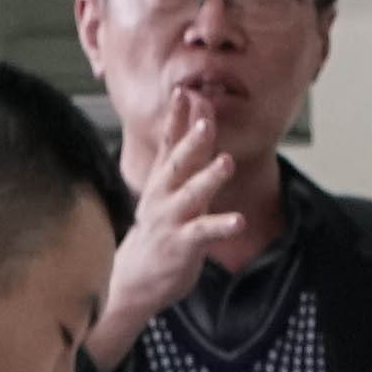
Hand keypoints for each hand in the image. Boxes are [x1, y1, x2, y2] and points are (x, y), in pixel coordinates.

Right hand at [90, 86, 264, 349]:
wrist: (133, 279)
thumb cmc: (158, 230)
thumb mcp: (168, 190)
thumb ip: (184, 159)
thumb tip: (200, 123)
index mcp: (161, 180)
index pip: (168, 143)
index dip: (176, 118)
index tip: (184, 92)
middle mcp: (163, 195)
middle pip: (178, 164)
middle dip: (192, 141)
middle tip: (205, 120)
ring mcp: (171, 219)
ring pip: (191, 195)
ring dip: (209, 178)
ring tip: (226, 162)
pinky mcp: (181, 245)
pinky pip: (203, 233)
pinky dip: (221, 225)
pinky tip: (238, 220)